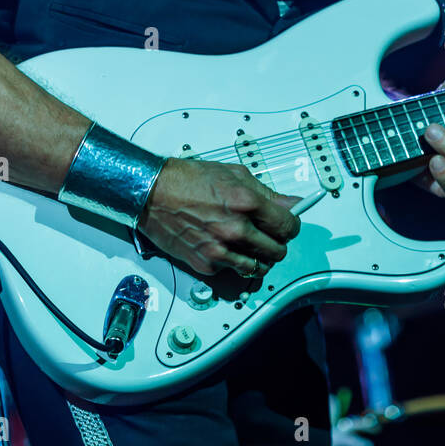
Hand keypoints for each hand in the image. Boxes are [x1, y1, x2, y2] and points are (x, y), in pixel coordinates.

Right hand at [138, 157, 300, 278]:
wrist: (152, 193)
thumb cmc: (187, 180)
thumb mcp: (233, 174)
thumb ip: (266, 192)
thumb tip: (290, 203)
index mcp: (245, 203)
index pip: (288, 226)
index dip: (293, 225)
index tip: (290, 224)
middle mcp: (234, 229)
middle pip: (277, 251)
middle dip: (278, 243)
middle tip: (271, 235)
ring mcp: (219, 250)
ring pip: (258, 267)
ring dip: (260, 258)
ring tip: (252, 246)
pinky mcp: (205, 264)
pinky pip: (232, 271)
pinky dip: (234, 262)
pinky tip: (227, 247)